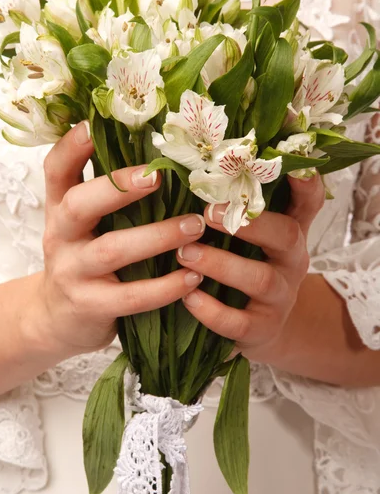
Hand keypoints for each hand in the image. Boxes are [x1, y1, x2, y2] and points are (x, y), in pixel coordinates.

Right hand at [30, 121, 204, 358]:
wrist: (59, 319)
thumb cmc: (84, 261)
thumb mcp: (84, 226)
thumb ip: (107, 197)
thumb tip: (159, 157)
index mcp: (60, 208)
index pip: (56, 170)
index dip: (72, 146)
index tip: (94, 122)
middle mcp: (61, 236)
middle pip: (78, 205)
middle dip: (117, 187)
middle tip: (158, 176)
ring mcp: (73, 272)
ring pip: (111, 250)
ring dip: (157, 236)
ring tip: (195, 226)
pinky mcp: (90, 306)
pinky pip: (131, 296)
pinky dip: (166, 287)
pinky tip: (194, 277)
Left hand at [176, 174, 324, 363]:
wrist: (262, 327)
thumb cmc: (250, 268)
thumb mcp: (255, 239)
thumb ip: (240, 208)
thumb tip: (202, 164)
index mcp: (291, 232)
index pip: (308, 202)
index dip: (304, 184)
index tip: (293, 165)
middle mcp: (292, 261)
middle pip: (285, 235)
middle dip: (249, 223)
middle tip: (208, 212)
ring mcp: (279, 297)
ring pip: (259, 279)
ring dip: (221, 264)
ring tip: (184, 254)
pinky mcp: (261, 329)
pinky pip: (239, 322)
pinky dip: (211, 311)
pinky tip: (187, 297)